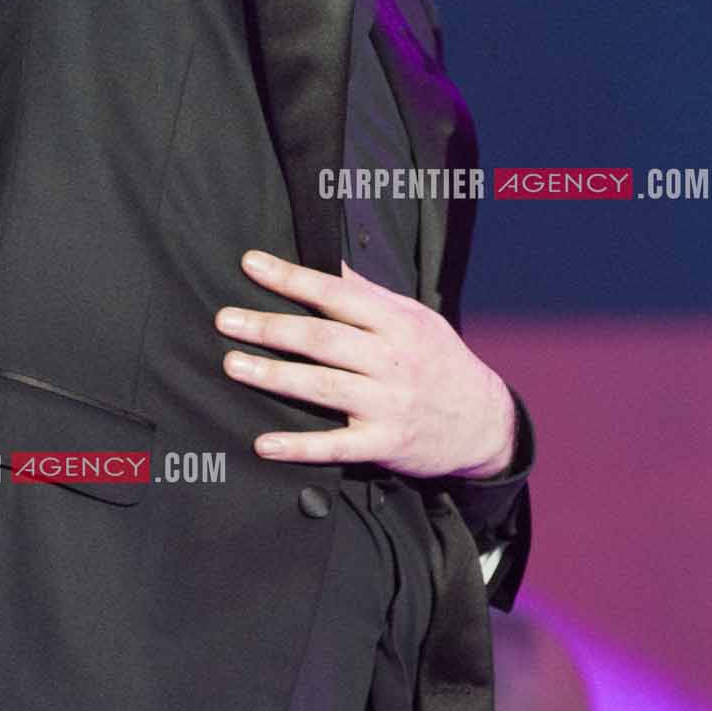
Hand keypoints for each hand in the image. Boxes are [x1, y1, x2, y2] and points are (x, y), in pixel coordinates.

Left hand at [217, 248, 517, 477]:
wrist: (485, 421)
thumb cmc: (442, 362)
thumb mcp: (417, 319)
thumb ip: (371, 295)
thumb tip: (330, 264)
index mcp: (398, 324)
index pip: (338, 295)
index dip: (293, 279)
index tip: (251, 264)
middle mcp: (393, 361)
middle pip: (323, 339)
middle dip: (271, 327)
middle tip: (226, 320)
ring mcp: (389, 404)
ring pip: (323, 386)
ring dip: (274, 376)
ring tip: (232, 364)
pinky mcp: (385, 443)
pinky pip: (336, 446)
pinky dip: (299, 446)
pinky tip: (264, 443)